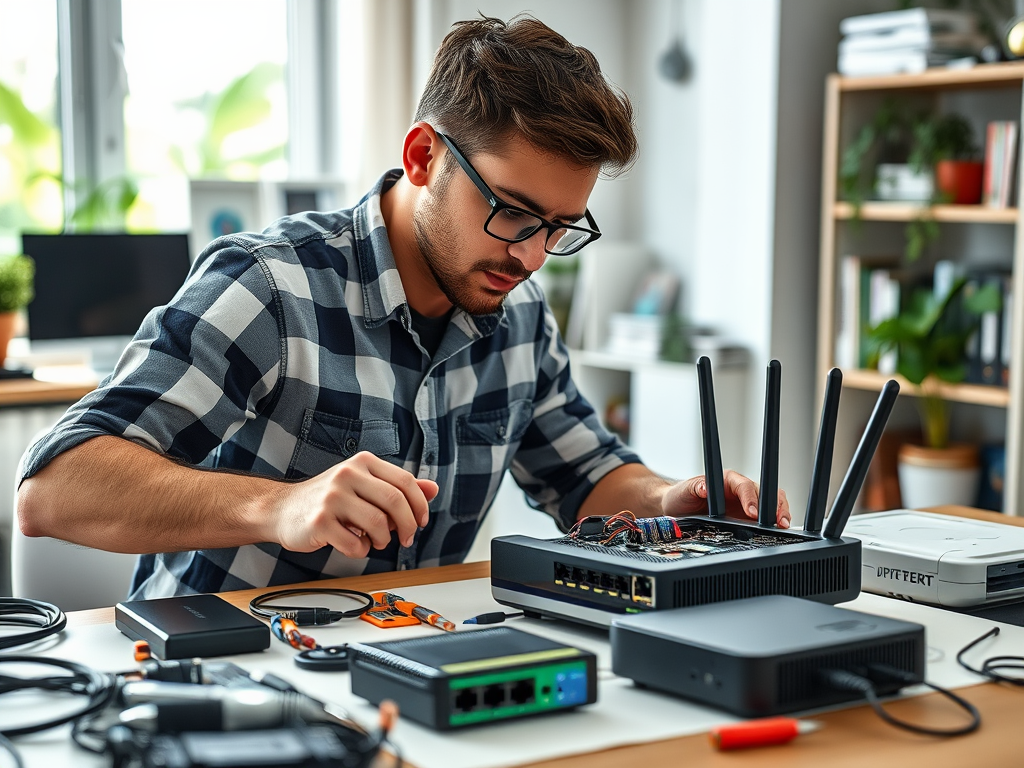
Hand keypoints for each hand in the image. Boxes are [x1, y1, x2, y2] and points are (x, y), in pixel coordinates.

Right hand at [270, 452, 438, 557]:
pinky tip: (353, 543)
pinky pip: (356, 543)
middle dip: (408, 526)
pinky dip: (361, 550)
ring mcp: (332, 496)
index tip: (421, 522)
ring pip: (378, 523)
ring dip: (383, 540)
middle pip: (395, 501)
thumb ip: (398, 487)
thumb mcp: (365, 486)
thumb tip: (433, 488)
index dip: (420, 505)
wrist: (282, 509)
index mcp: (363, 462)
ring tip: (376, 541)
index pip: (405, 481)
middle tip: (406, 539)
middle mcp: (348, 474)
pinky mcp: (320, 520)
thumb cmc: (328, 499)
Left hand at [661, 469, 790, 528]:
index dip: (751, 498)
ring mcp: (746, 503)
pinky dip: (775, 522)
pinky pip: (767, 516)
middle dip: (775, 505)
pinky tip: (779, 531)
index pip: (745, 486)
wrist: (678, 506)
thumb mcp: (685, 490)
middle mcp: (740, 490)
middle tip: (780, 521)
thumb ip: (695, 487)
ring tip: (784, 526)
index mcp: (728, 480)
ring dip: (780, 512)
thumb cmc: (683, 495)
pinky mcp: (747, 516)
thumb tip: (705, 487)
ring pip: (771, 502)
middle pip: (765, 492)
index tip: (752, 513)